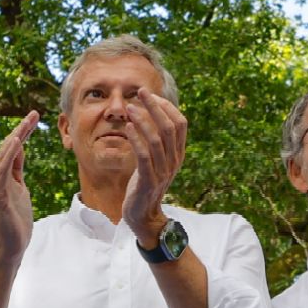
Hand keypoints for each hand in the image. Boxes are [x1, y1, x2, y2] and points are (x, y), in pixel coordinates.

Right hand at [0, 111, 38, 263]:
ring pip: (4, 157)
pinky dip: (8, 156)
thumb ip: (17, 170)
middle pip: (8, 149)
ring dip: (15, 139)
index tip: (35, 116)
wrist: (13, 246)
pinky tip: (16, 143)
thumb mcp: (20, 188)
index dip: (23, 131)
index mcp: (2, 176)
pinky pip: (2, 172)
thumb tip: (18, 147)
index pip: (13, 149)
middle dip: (21, 130)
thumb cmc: (16, 219)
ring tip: (25, 124)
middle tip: (34, 113)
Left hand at [121, 91, 186, 245]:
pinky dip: (136, 139)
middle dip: (155, 106)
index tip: (151, 95)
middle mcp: (174, 161)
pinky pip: (144, 156)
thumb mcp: (155, 160)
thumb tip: (150, 115)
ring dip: (143, 120)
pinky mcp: (149, 181)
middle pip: (169, 127)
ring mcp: (163, 171)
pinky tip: (127, 128)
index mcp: (178, 154)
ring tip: (130, 108)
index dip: (166, 106)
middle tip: (140, 92)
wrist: (143, 215)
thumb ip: (156, 142)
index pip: (180, 123)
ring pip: (157, 140)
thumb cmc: (145, 184)